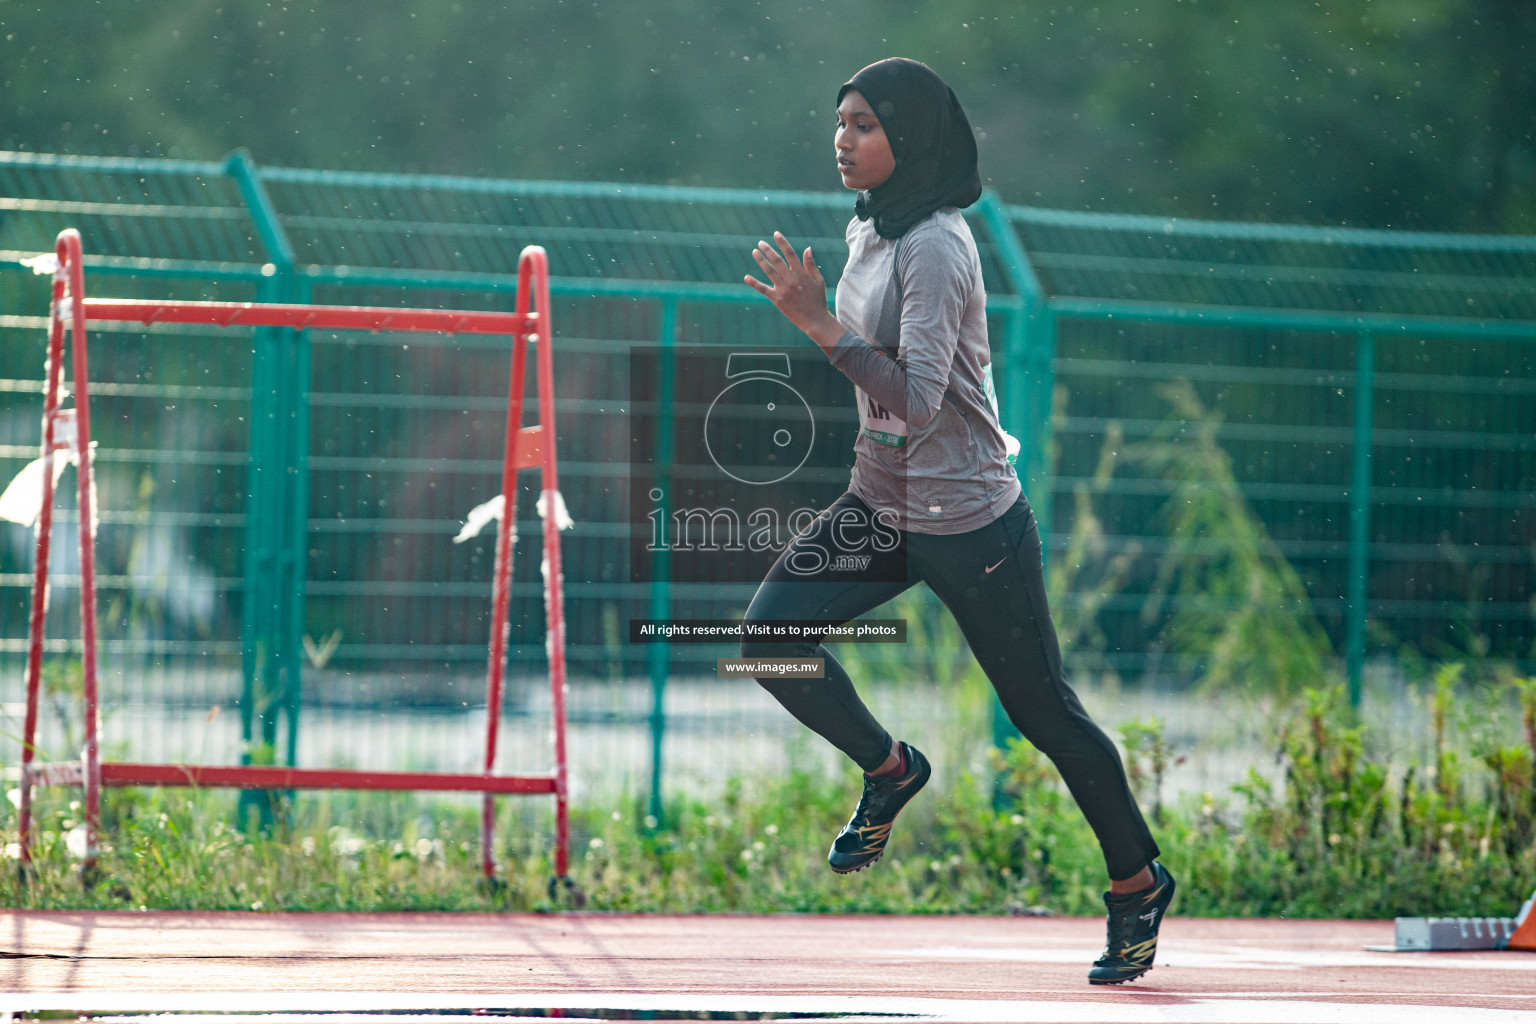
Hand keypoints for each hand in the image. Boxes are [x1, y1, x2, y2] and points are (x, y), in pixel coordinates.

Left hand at [744, 231, 845, 352]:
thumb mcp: (818, 280)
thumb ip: (811, 265)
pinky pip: (763, 290)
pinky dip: (754, 283)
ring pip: (769, 271)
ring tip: (754, 252)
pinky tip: (746, 277)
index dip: (782, 242)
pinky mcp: (777, 299)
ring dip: (761, 260)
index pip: (790, 253)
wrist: (815, 320)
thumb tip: (807, 248)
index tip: (776, 234)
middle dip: (768, 250)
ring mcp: (783, 289)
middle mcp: (791, 279)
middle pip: (777, 260)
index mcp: (801, 273)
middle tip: (760, 243)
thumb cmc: (818, 299)